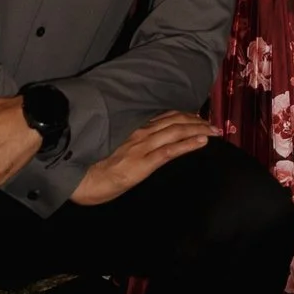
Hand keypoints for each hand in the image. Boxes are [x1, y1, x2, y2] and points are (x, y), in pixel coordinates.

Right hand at [69, 109, 216, 204]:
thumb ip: (126, 143)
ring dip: (199, 129)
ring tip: (215, 130)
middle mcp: (139, 133)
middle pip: (174, 121)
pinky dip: (188, 144)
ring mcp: (141, 147)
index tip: (198, 116)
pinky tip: (203, 141)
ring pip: (176, 132)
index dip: (183, 115)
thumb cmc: (89, 168)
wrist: (78, 179)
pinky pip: (170, 151)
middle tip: (214, 123)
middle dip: (196, 121)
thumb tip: (137, 145)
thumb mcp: (110, 150)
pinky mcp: (142, 163)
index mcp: (131, 129)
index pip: (163, 117)